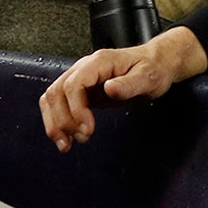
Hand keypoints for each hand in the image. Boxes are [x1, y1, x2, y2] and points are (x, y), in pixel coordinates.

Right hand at [39, 27, 207, 151]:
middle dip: (62, 120)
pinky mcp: (81, 91)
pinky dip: (57, 121)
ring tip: (67, 144)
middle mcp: (85, 68)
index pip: (74, 84)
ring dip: (55, 123)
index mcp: (99, 62)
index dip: (76, 109)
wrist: (155, 65)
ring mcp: (80, 78)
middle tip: (80, 139)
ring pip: (52, 98)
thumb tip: (109, 89)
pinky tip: (67, 137)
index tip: (87, 128)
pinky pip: (59, 104)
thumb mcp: (148, 78)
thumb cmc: (152, 70)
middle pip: (57, 92)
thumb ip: (128, 85)